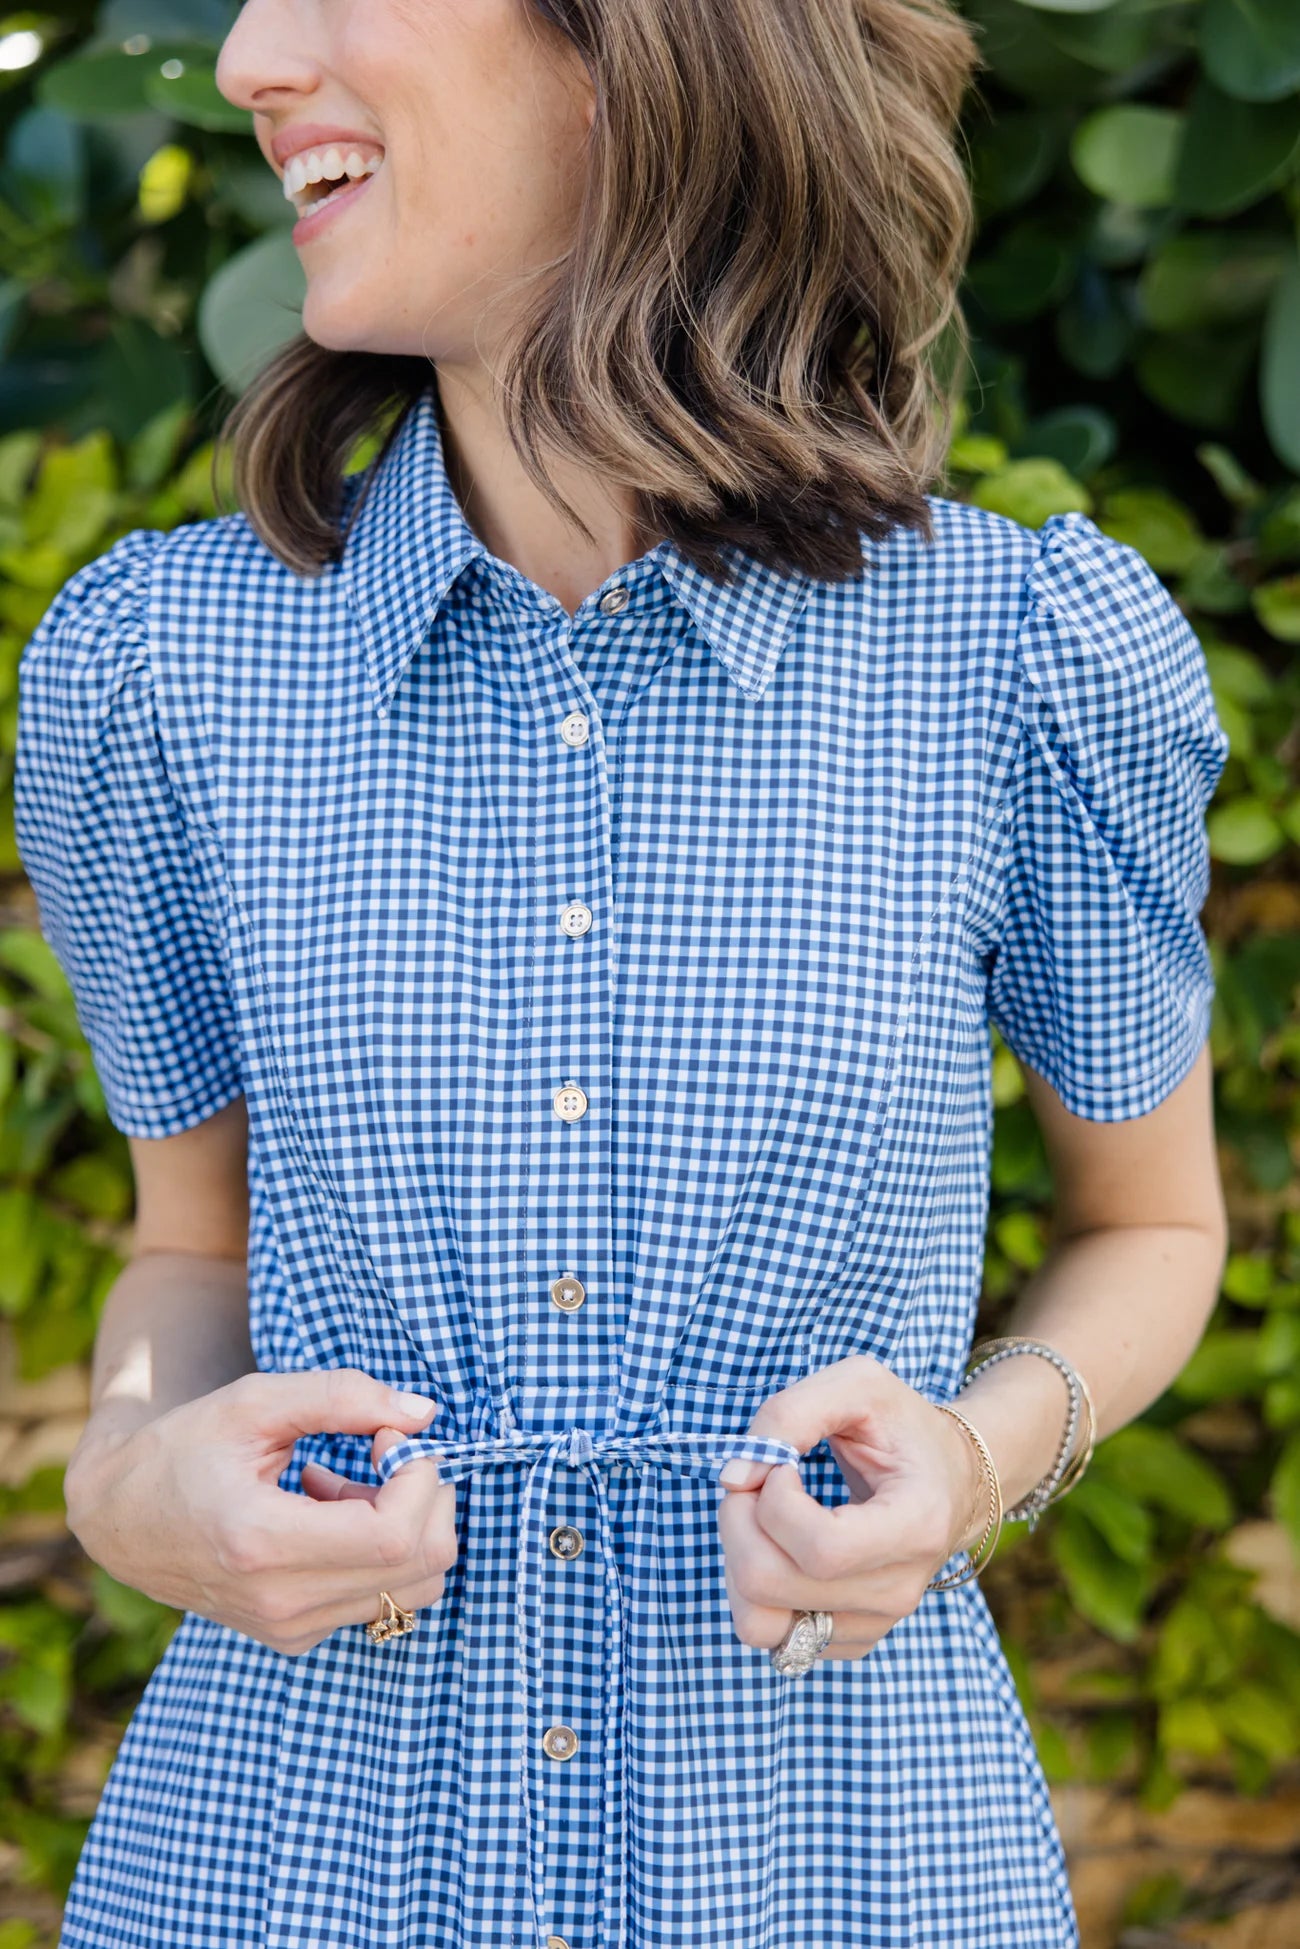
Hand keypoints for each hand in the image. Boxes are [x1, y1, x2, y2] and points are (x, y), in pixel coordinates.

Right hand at [63, 1369, 457, 1656]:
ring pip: (413, 1588)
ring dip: (406, 1523)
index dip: (418, 1476)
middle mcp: (280, 1603)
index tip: (389, 1435)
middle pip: (420, 1567)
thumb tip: (425, 1413)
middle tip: (384, 1452)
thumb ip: (342, 1397)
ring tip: (347, 1484)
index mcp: (262, 1543)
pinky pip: (381, 1599)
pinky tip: (328, 1513)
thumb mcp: (255, 1401)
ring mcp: (289, 1629)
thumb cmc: (184, 1448)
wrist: (122, 1518)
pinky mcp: (295, 1637)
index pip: (394, 1535)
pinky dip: (380, 1551)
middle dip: (429, 1496)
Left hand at [716, 1354, 987, 1658]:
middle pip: (771, 1583)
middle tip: (757, 1482)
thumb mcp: (858, 1384)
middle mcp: (899, 1590)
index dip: (775, 1500)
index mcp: (916, 1526)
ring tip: (761, 1519)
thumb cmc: (901, 1425)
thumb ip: (790, 1413)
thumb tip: (734, 1478)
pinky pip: (770, 1636)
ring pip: (759, 1623)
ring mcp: (875, 1623)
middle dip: (738, 1521)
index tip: (783, 1464)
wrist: (951, 1478)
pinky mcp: (850, 1639)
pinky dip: (753, 1589)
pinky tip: (780, 1547)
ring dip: (737, 1560)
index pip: (820, 1547)